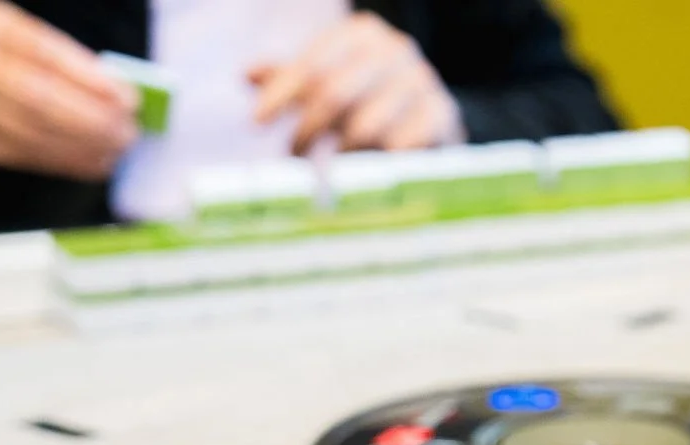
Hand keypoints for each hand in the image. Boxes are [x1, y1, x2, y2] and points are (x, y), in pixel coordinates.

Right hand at [0, 0, 134, 179]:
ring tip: (118, 150)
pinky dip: (64, 160)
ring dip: (84, 146)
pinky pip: (21, 155)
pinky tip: (95, 161)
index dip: (89, 78)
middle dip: (92, 120)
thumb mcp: (13, 32)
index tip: (128, 98)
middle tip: (129, 133)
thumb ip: (56, 55)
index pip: (41, 51)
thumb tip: (114, 88)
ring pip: (31, 132)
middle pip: (38, 99)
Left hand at [249, 12, 461, 155]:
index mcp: (363, 32)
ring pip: (365, 125)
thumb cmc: (370, 95)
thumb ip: (291, 76)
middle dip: (307, 128)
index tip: (258, 122)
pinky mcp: (442, 116)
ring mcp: (423, 82)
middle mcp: (396, 49)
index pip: (312, 64)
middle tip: (292, 153)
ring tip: (332, 161)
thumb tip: (248, 75)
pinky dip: (378, 160)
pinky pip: (398, 147)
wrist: (434, 114)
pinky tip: (369, 166)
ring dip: (341, 150)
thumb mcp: (329, 78)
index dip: (281, 94)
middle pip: (335, 93)